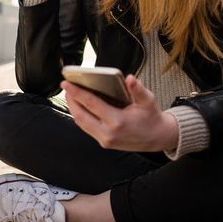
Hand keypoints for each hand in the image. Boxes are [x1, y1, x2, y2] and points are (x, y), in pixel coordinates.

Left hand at [61, 74, 178, 152]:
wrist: (157, 138)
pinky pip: (87, 128)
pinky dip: (81, 116)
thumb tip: (129, 78)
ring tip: (70, 94)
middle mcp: (108, 133)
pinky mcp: (104, 143)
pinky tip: (80, 106)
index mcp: (117, 121)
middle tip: (66, 86)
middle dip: (71, 100)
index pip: (91, 104)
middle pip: (80, 115)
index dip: (77, 92)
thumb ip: (138, 89)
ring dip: (73, 108)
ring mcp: (105, 140)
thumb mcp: (148, 100)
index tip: (66, 83)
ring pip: (81, 123)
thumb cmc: (151, 117)